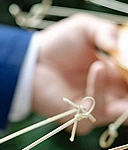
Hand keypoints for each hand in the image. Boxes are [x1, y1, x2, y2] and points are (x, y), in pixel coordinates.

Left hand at [32, 14, 127, 134]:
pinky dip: (100, 89)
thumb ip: (105, 31)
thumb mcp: (85, 29)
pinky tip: (97, 69)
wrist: (29, 60)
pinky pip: (98, 111)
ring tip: (105, 64)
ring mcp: (95, 110)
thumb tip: (118, 44)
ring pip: (123, 110)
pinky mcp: (79, 120)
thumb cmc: (57, 44)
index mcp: (115, 78)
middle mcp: (108, 96)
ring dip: (121, 89)